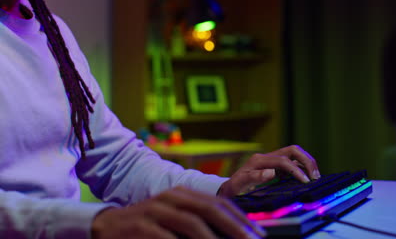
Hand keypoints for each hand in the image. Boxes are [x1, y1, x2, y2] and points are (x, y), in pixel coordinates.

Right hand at [91, 186, 265, 238]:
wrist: (106, 225)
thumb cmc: (147, 225)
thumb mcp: (174, 219)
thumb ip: (198, 223)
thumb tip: (230, 234)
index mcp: (182, 193)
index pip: (218, 202)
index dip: (239, 217)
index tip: (256, 232)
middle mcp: (171, 197)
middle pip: (209, 209)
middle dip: (234, 227)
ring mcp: (155, 210)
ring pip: (191, 222)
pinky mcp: (142, 227)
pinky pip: (167, 238)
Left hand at [218, 145, 319, 196]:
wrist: (229, 189)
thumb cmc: (234, 188)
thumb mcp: (240, 184)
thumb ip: (254, 177)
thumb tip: (271, 172)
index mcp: (259, 160)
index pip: (284, 161)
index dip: (296, 170)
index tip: (306, 181)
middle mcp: (266, 157)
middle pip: (292, 151)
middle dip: (306, 161)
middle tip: (315, 176)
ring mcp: (271, 160)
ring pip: (294, 154)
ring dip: (306, 163)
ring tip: (315, 176)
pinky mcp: (274, 166)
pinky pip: (292, 162)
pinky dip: (302, 167)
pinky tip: (307, 177)